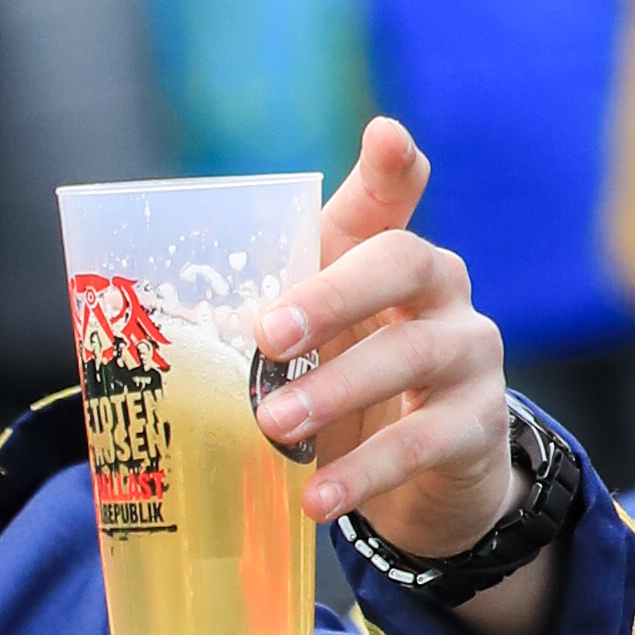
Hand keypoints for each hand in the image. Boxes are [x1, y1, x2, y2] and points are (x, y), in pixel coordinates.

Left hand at [252, 117, 519, 554]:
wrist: (427, 473)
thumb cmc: (348, 379)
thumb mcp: (306, 345)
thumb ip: (255, 322)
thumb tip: (154, 329)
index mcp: (385, 255)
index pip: (391, 198)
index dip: (392, 167)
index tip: (386, 137)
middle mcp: (440, 288)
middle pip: (402, 262)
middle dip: (332, 293)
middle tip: (268, 333)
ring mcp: (470, 352)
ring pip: (413, 353)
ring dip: (337, 390)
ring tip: (275, 426)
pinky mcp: (479, 424)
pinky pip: (424, 442)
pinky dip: (364, 471)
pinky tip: (318, 497)